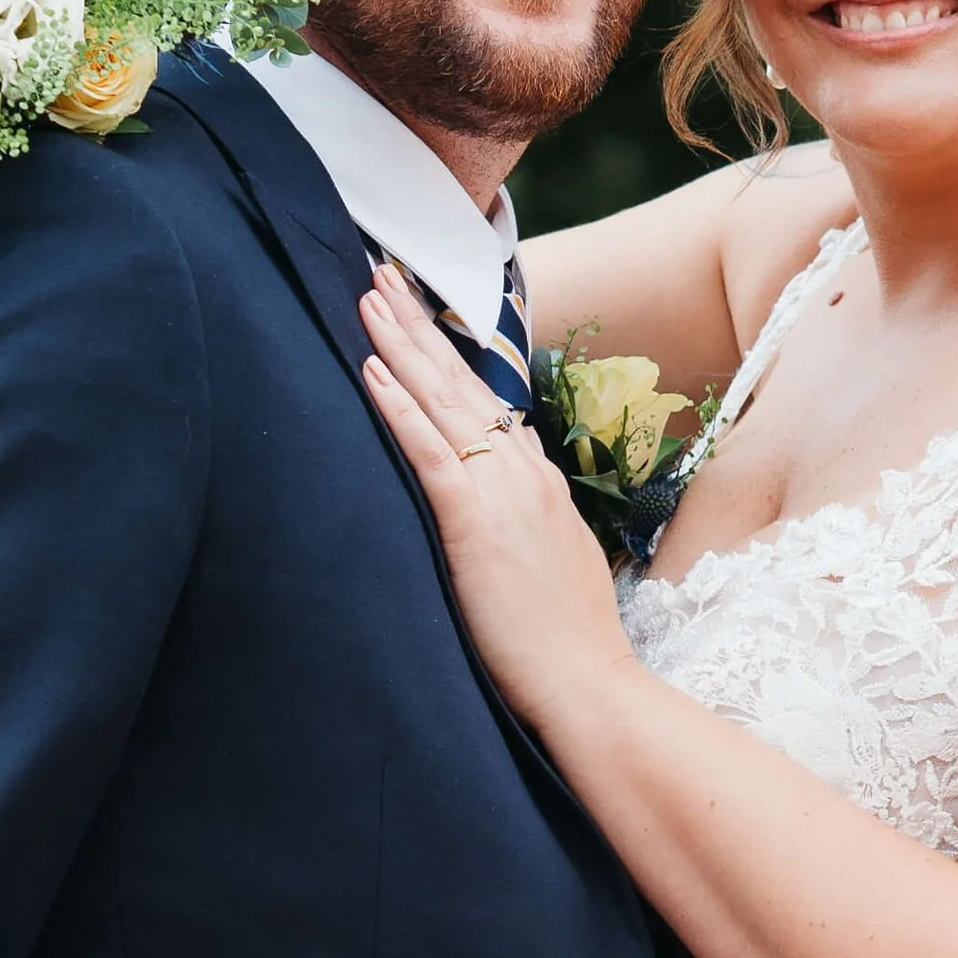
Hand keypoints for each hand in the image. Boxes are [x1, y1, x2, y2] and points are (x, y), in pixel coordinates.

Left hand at [360, 266, 637, 739]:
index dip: (449, 356)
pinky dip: (398, 406)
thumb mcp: (549, 569)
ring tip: (368, 295)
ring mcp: (502, 492)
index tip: (421, 315)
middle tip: (382, 273)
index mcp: (538, 483)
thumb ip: (521, 532)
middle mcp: (523, 473)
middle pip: (463, 381)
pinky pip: (430, 449)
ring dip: (402, 344)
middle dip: (420, 325)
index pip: (488, 402)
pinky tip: (371, 370)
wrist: (589, 683)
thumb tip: (498, 522)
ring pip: (444, 399)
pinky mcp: (475, 521)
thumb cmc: (566, 645)